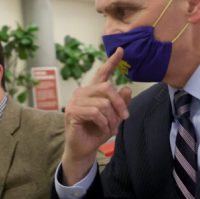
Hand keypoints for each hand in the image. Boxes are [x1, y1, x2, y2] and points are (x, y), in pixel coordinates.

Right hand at [61, 47, 132, 183]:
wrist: (84, 149)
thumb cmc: (97, 131)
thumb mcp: (114, 117)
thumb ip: (121, 103)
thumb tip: (127, 87)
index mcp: (93, 91)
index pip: (102, 73)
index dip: (112, 61)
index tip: (121, 50)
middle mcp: (83, 92)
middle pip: (107, 88)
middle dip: (119, 103)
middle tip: (125, 117)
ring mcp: (75, 101)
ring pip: (103, 103)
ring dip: (111, 118)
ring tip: (111, 128)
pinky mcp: (72, 112)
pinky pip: (95, 112)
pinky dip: (104, 123)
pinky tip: (103, 129)